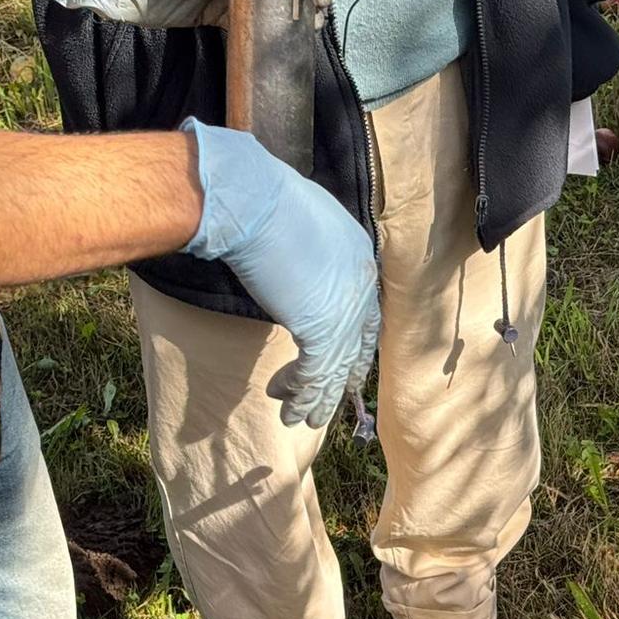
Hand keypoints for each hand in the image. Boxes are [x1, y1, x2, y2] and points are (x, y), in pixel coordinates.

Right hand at [180, 119, 379, 428]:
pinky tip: (288, 411)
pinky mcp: (322, 330)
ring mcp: (346, 310)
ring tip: (299, 420)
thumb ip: (306, 250)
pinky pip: (316, 376)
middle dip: (338, 382)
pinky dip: (301, 396)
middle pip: (356, 348)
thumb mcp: (299, 221)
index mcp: (360, 256)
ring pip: (335, 369)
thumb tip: (290, 263)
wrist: (252, 201)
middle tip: (324, 406)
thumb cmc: (262, 198)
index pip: (367, 315)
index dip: (355, 347)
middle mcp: (362, 286)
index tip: (347, 369)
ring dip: (314, 400)